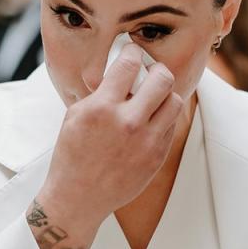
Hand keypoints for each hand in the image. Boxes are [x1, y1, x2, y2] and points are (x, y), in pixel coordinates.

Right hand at [37, 46, 182, 243]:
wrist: (79, 197)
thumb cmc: (72, 154)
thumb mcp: (75, 115)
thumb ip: (100, 92)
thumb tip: (119, 69)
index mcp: (102, 108)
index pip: (129, 63)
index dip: (132, 51)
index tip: (132, 51)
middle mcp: (128, 123)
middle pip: (163, 79)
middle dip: (157, 69)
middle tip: (150, 72)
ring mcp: (147, 142)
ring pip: (175, 101)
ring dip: (165, 95)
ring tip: (152, 98)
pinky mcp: (157, 157)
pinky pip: (172, 126)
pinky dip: (163, 118)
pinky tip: (150, 120)